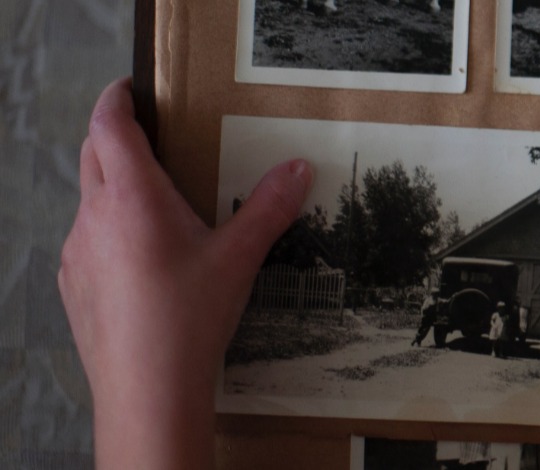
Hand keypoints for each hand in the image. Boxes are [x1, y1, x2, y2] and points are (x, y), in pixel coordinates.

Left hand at [57, 78, 312, 467]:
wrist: (146, 387)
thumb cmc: (190, 316)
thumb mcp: (239, 258)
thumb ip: (270, 208)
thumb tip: (298, 168)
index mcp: (132, 197)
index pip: (109, 126)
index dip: (116, 99)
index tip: (130, 88)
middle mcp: (94, 216)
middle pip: (92, 155)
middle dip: (114, 137)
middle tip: (150, 136)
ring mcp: (76, 251)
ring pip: (89, 201)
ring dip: (114, 189)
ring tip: (157, 207)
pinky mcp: (72, 284)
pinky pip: (87, 242)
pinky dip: (110, 232)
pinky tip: (144, 262)